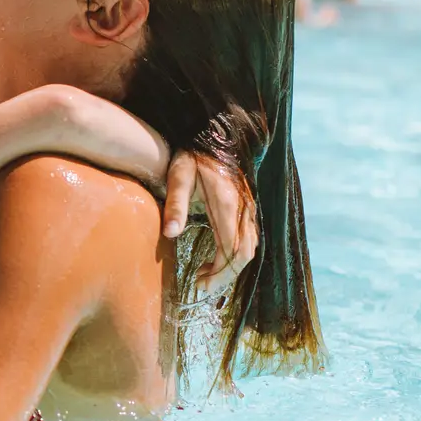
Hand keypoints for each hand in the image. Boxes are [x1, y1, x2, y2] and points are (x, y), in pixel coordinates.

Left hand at [161, 151, 257, 291]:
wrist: (213, 135)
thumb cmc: (192, 156)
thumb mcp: (178, 176)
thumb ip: (175, 204)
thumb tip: (170, 233)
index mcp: (228, 205)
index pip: (233, 250)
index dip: (220, 272)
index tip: (200, 283)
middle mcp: (243, 210)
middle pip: (245, 254)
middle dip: (225, 276)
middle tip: (201, 285)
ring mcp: (248, 209)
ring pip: (249, 248)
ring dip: (230, 268)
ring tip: (205, 276)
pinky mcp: (246, 209)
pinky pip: (248, 239)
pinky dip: (235, 256)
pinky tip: (216, 260)